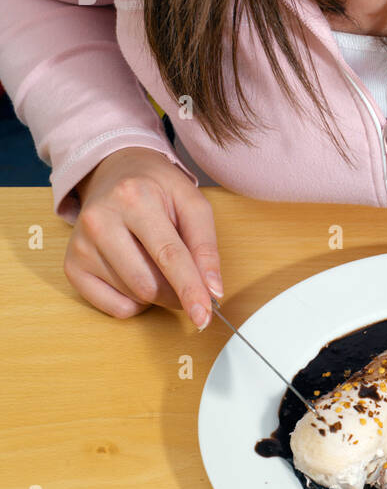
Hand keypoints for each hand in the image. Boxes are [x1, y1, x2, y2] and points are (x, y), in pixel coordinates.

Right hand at [65, 147, 222, 324]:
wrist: (116, 172)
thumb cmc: (158, 189)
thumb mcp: (192, 203)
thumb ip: (206, 246)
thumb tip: (212, 289)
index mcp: (134, 198)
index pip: (168, 255)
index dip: (190, 289)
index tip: (204, 316)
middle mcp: (100, 220)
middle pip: (148, 284)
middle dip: (176, 293)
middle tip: (187, 280)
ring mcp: (81, 245)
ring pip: (132, 297)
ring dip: (157, 295)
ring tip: (157, 263)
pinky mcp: (72, 266)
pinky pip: (113, 307)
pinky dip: (134, 302)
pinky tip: (137, 275)